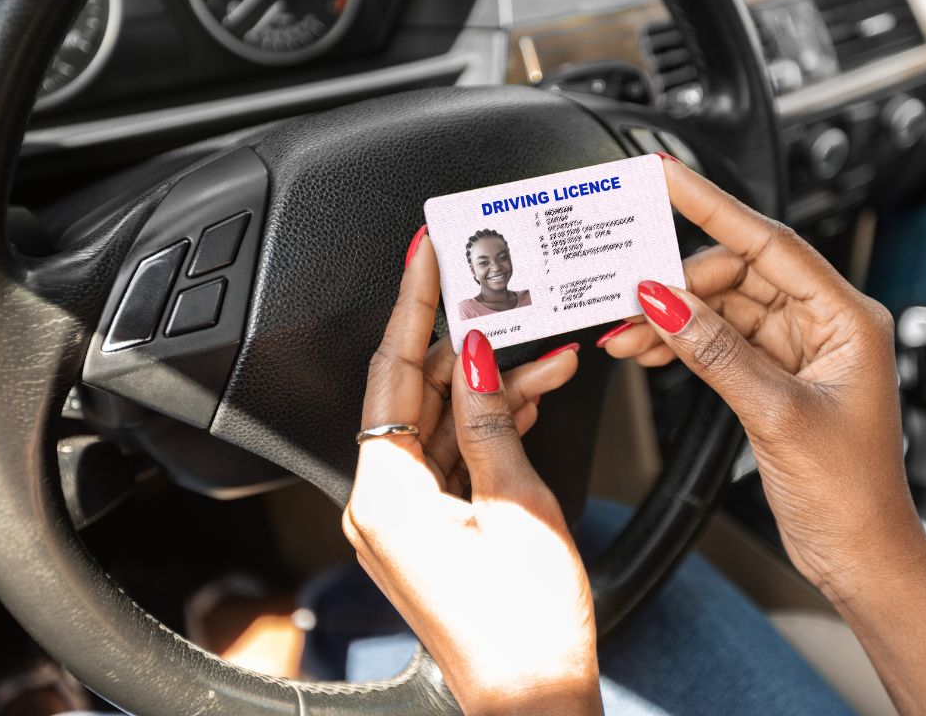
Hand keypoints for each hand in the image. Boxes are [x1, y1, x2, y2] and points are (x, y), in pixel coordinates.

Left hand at [343, 232, 600, 714]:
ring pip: (442, 420)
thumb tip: (479, 357)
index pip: (393, 371)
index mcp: (385, 494)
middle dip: (466, 342)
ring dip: (492, 384)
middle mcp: (381, 502)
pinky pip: (453, 453)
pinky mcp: (431, 525)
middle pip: (417, 392)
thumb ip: (492, 421)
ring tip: (544, 350)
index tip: (424, 255)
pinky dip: (490, 423)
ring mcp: (405, 515)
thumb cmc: (525, 625)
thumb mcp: (518, 503)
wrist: (534, 696)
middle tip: (496, 292)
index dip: (413, 304)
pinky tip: (531, 393)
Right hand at [601, 158, 919, 600]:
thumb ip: (715, 352)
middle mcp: (825, 323)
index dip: (714, 206)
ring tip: (627, 333)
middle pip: (739, 273)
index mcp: (847, 317)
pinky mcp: (777, 376)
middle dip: (678, 284)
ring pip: (723, 309)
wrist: (860, 553)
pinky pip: (721, 341)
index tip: (670, 177)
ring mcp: (800, 349)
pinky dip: (684, 344)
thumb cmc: (851, 492)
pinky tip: (652, 350)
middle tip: (627, 294)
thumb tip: (664, 301)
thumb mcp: (776, 413)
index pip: (770, 242)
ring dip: (673, 318)